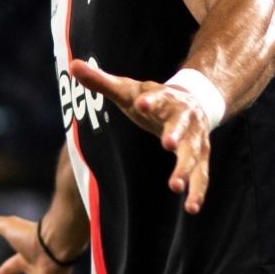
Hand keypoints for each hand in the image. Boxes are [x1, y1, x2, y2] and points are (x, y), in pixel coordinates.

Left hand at [68, 59, 209, 213]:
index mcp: (165, 99)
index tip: (141, 103)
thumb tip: (73, 66)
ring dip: (186, 169)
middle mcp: (184, 118)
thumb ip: (101, 81)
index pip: (157, 98)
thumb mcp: (128, 90)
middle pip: (180, 125)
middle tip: (167, 143)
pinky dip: (198, 191)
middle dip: (175, 134)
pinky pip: (202, 175)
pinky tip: (192, 208)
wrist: (194, 100)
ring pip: (193, 154)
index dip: (150, 100)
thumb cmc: (152, 99)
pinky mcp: (200, 157)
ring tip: (175, 186)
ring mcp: (195, 138)